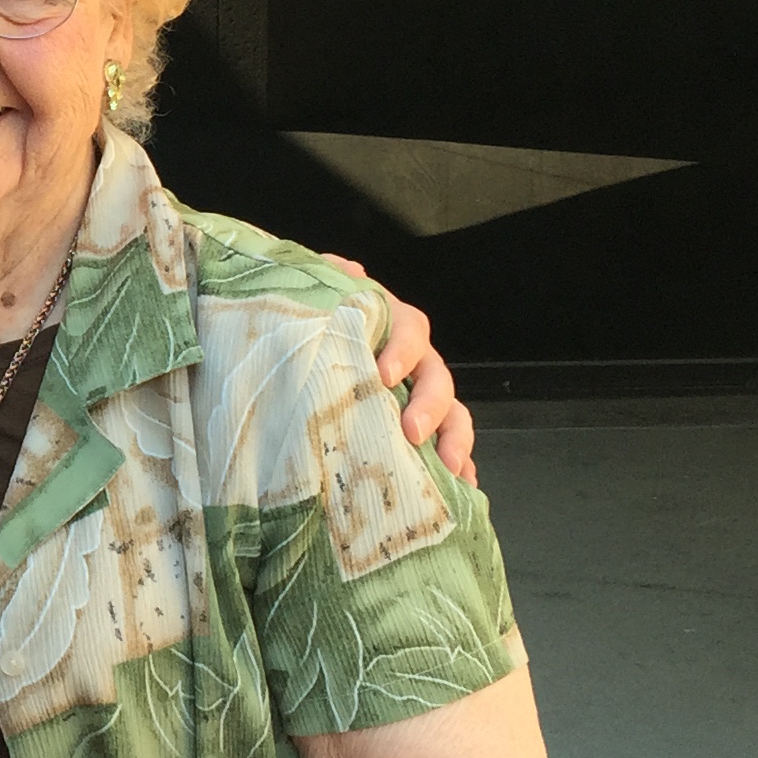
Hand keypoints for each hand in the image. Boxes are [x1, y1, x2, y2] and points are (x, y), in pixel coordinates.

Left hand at [320, 255, 475, 483]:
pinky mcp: (418, 432)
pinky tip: (462, 487)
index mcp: (390, 327)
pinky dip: (458, 466)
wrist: (295, 359)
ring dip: (455, 440)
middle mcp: (412, 363)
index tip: (384, 375)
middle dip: (431, 405)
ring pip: (451, 414)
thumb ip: (327, 283)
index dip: (403, 349)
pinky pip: (446, 447)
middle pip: (437, 377)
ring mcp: (418, 398)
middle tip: (412, 433)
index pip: (410, 329)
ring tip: (451, 467)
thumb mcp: (313, 305)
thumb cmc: (311, 332)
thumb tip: (348, 269)